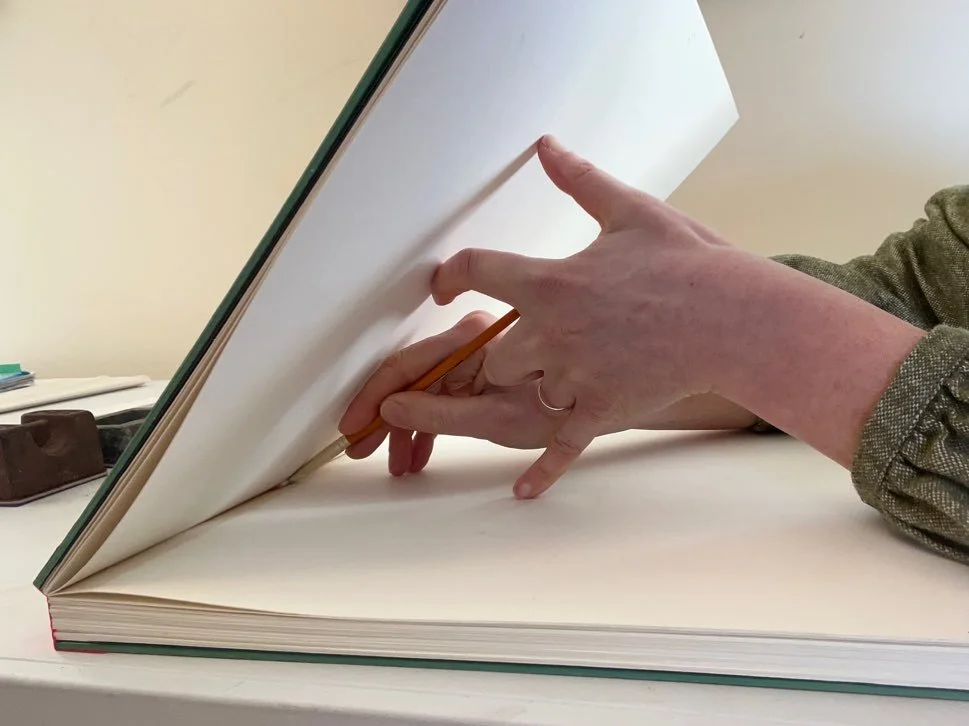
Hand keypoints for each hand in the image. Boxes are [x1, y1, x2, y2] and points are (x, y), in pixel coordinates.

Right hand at [339, 311, 564, 476]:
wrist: (601, 406)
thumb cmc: (557, 411)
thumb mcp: (493, 420)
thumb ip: (439, 414)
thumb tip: (391, 409)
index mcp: (471, 342)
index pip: (406, 366)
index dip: (374, 398)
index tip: (354, 425)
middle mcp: (469, 344)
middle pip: (411, 380)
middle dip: (385, 418)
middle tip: (366, 449)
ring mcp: (473, 361)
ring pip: (424, 393)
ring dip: (407, 428)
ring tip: (400, 463)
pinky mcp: (480, 378)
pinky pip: (443, 399)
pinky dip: (428, 427)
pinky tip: (419, 454)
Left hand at [428, 135, 759, 496]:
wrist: (738, 317)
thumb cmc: (688, 262)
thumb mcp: (632, 212)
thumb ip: (580, 182)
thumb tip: (546, 146)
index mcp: (551, 280)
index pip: (477, 271)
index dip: (452, 275)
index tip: (446, 287)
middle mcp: (551, 332)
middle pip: (493, 349)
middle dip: (503, 347)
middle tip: (524, 342)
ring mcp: (573, 376)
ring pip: (519, 389)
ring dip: (525, 383)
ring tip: (551, 374)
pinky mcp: (599, 410)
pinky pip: (560, 446)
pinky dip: (541, 471)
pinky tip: (522, 492)